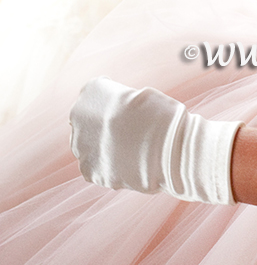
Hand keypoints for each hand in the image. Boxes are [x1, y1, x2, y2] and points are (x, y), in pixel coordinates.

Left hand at [69, 76, 242, 203]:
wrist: (170, 149)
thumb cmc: (163, 116)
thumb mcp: (142, 95)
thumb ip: (121, 104)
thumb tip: (118, 118)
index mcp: (91, 92)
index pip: (94, 95)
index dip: (112, 103)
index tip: (127, 109)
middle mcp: (79, 118)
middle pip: (87, 122)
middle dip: (103, 127)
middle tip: (129, 132)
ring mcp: (82, 147)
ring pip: (88, 146)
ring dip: (103, 147)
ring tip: (130, 149)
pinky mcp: (90, 171)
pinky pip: (95, 168)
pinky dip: (109, 166)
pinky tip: (127, 162)